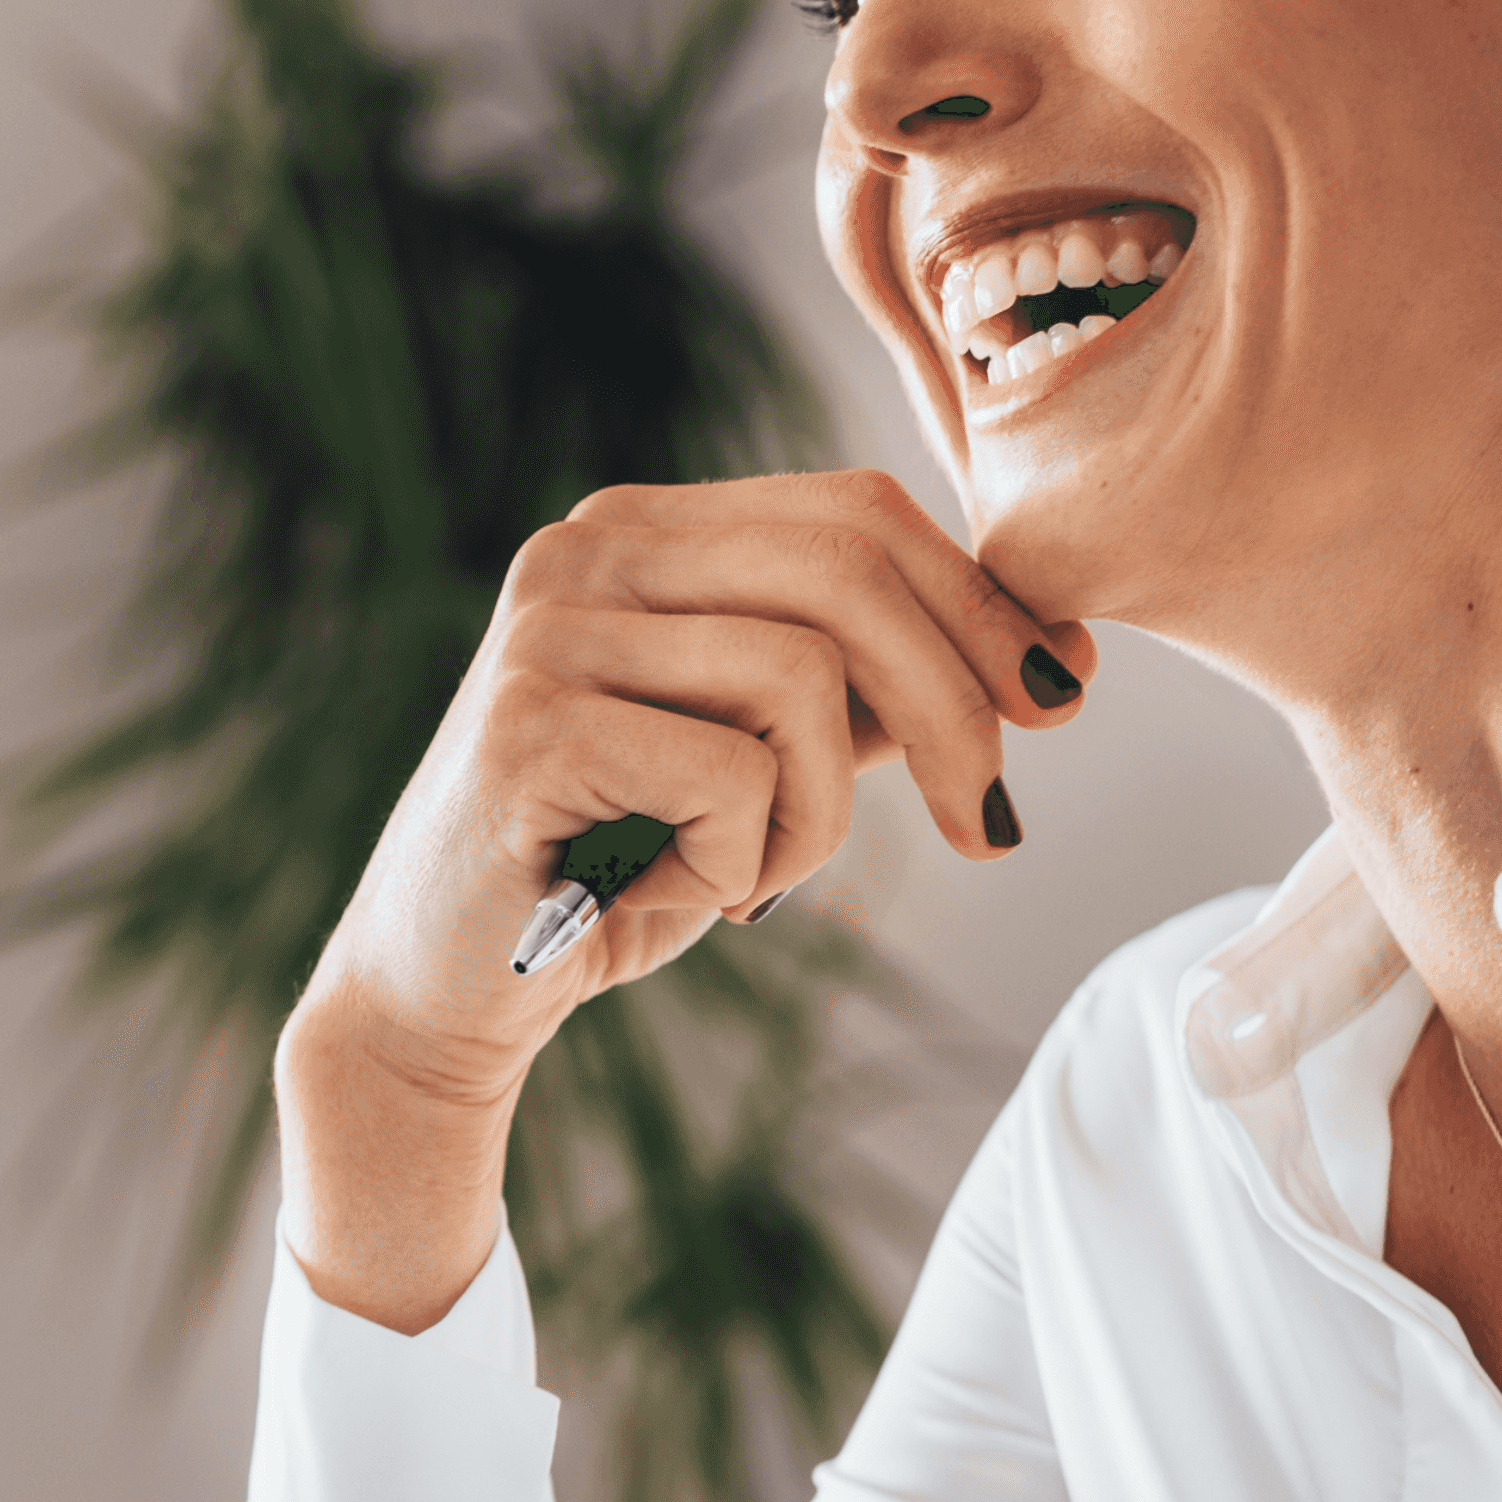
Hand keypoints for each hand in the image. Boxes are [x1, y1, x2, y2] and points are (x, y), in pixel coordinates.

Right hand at [276, 472, 1088, 1331]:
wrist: (445, 991)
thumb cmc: (613, 871)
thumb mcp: (766, 761)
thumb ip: (867, 691)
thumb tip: (1049, 657)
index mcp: (642, 530)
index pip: (855, 511)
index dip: (979, 601)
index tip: (1056, 700)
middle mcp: (583, 549)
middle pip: (849, 570)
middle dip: (959, 701)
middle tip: (991, 822)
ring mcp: (548, 629)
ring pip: (803, 677)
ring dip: (819, 814)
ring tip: (754, 877)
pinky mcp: (529, 724)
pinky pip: (732, 776)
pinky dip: (738, 861)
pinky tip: (674, 894)